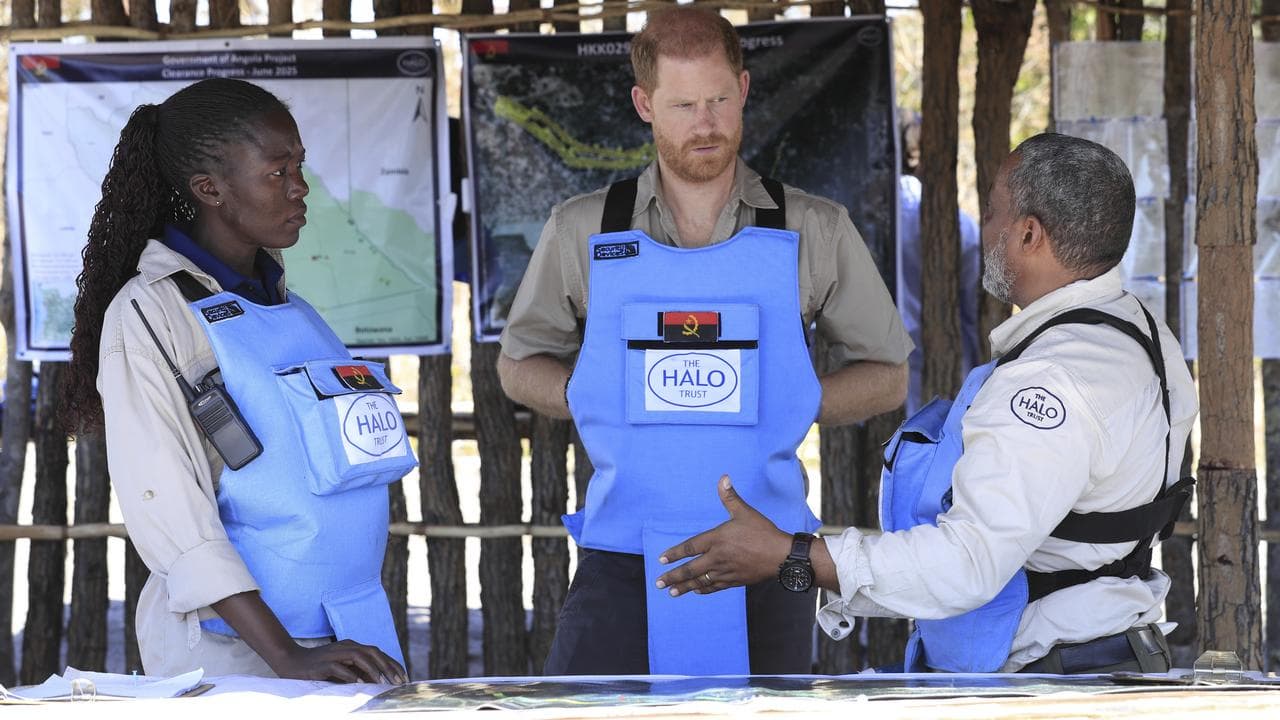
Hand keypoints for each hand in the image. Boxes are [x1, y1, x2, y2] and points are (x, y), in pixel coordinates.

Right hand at [273, 639, 406, 683]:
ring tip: (382, 682)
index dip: (392, 664)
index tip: (403, 677)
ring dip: (373, 670)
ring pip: (359, 657)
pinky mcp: (323, 663)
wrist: (291, 662)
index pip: (377, 652)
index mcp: (352, 646)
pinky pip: (340, 667)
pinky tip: (360, 684)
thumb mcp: (342, 668)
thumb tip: (379, 682)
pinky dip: (351, 675)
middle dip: (388, 666)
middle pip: (372, 652)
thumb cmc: (319, 667)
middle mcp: (346, 646)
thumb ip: (358, 671)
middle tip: (398, 681)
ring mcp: (335, 653)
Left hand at [655, 474, 791, 595]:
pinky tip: (697, 592)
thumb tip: (723, 478)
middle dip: (672, 577)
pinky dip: (704, 589)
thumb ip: (730, 497)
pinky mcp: (735, 581)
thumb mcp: (745, 512)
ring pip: (700, 581)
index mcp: (717, 539)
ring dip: (685, 587)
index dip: (674, 553)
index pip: (690, 547)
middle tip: (658, 583)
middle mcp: (717, 557)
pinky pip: (715, 586)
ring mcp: (725, 571)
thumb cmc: (763, 532)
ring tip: (671, 593)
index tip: (661, 560)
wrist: (781, 556)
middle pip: (690, 569)